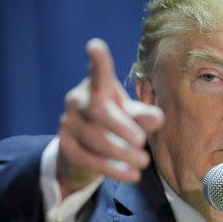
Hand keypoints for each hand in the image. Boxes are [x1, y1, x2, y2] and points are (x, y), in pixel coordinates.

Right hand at [57, 38, 163, 198]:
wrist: (85, 151)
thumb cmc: (114, 124)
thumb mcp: (131, 117)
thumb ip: (143, 115)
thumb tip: (158, 117)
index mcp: (96, 87)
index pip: (98, 72)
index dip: (98, 60)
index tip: (95, 46)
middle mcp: (77, 99)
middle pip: (98, 109)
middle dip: (123, 127)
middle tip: (143, 143)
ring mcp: (67, 122)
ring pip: (94, 137)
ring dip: (122, 152)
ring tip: (143, 162)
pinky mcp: (64, 145)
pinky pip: (87, 158)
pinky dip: (112, 169)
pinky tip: (131, 175)